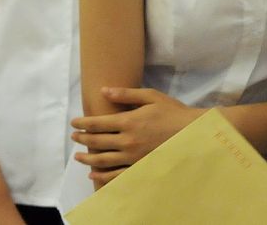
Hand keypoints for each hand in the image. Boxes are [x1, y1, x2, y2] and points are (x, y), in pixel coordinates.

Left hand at [70, 87, 204, 184]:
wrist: (193, 133)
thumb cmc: (172, 112)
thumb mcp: (150, 96)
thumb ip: (125, 94)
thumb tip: (103, 90)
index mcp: (128, 121)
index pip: (97, 123)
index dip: (82, 123)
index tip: (74, 123)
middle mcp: (128, 140)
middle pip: (97, 141)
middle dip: (82, 139)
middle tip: (74, 137)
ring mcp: (134, 156)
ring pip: (103, 160)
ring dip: (87, 159)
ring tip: (78, 157)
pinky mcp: (141, 167)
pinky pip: (118, 174)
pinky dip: (103, 176)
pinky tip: (93, 175)